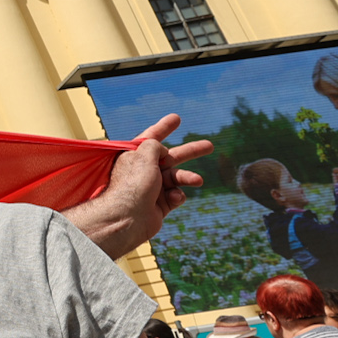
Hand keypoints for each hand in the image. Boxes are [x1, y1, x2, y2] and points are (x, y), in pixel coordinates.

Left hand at [65, 114, 211, 260]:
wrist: (128, 219)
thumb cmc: (133, 185)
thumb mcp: (143, 155)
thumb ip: (154, 146)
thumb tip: (161, 148)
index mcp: (135, 156)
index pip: (151, 137)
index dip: (163, 127)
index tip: (176, 118)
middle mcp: (143, 170)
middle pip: (170, 157)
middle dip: (190, 151)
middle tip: (209, 145)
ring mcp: (152, 188)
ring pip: (176, 177)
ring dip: (187, 177)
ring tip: (198, 180)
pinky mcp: (159, 205)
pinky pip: (176, 195)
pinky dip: (178, 195)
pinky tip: (174, 198)